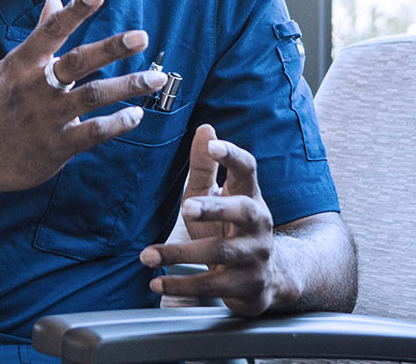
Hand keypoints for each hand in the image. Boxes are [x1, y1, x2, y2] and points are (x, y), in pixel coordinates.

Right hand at [0, 0, 167, 195]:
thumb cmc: (1, 106)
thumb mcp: (12, 68)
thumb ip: (40, 35)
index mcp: (23, 64)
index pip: (51, 31)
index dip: (74, 11)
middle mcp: (34, 87)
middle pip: (77, 62)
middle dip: (111, 48)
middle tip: (141, 36)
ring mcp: (47, 117)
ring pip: (92, 95)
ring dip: (128, 85)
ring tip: (157, 78)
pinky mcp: (57, 145)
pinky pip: (93, 131)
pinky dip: (117, 123)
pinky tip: (136, 114)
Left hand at [139, 124, 285, 315]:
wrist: (267, 279)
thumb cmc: (231, 228)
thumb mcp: (216, 196)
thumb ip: (205, 166)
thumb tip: (204, 128)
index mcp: (250, 195)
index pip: (248, 169)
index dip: (232, 155)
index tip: (213, 146)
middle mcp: (258, 223)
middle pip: (242, 211)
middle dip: (215, 208)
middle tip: (187, 206)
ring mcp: (255, 255)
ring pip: (221, 252)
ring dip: (181, 254)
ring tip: (148, 255)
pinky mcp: (247, 285)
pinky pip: (212, 285)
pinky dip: (181, 286)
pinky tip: (156, 283)